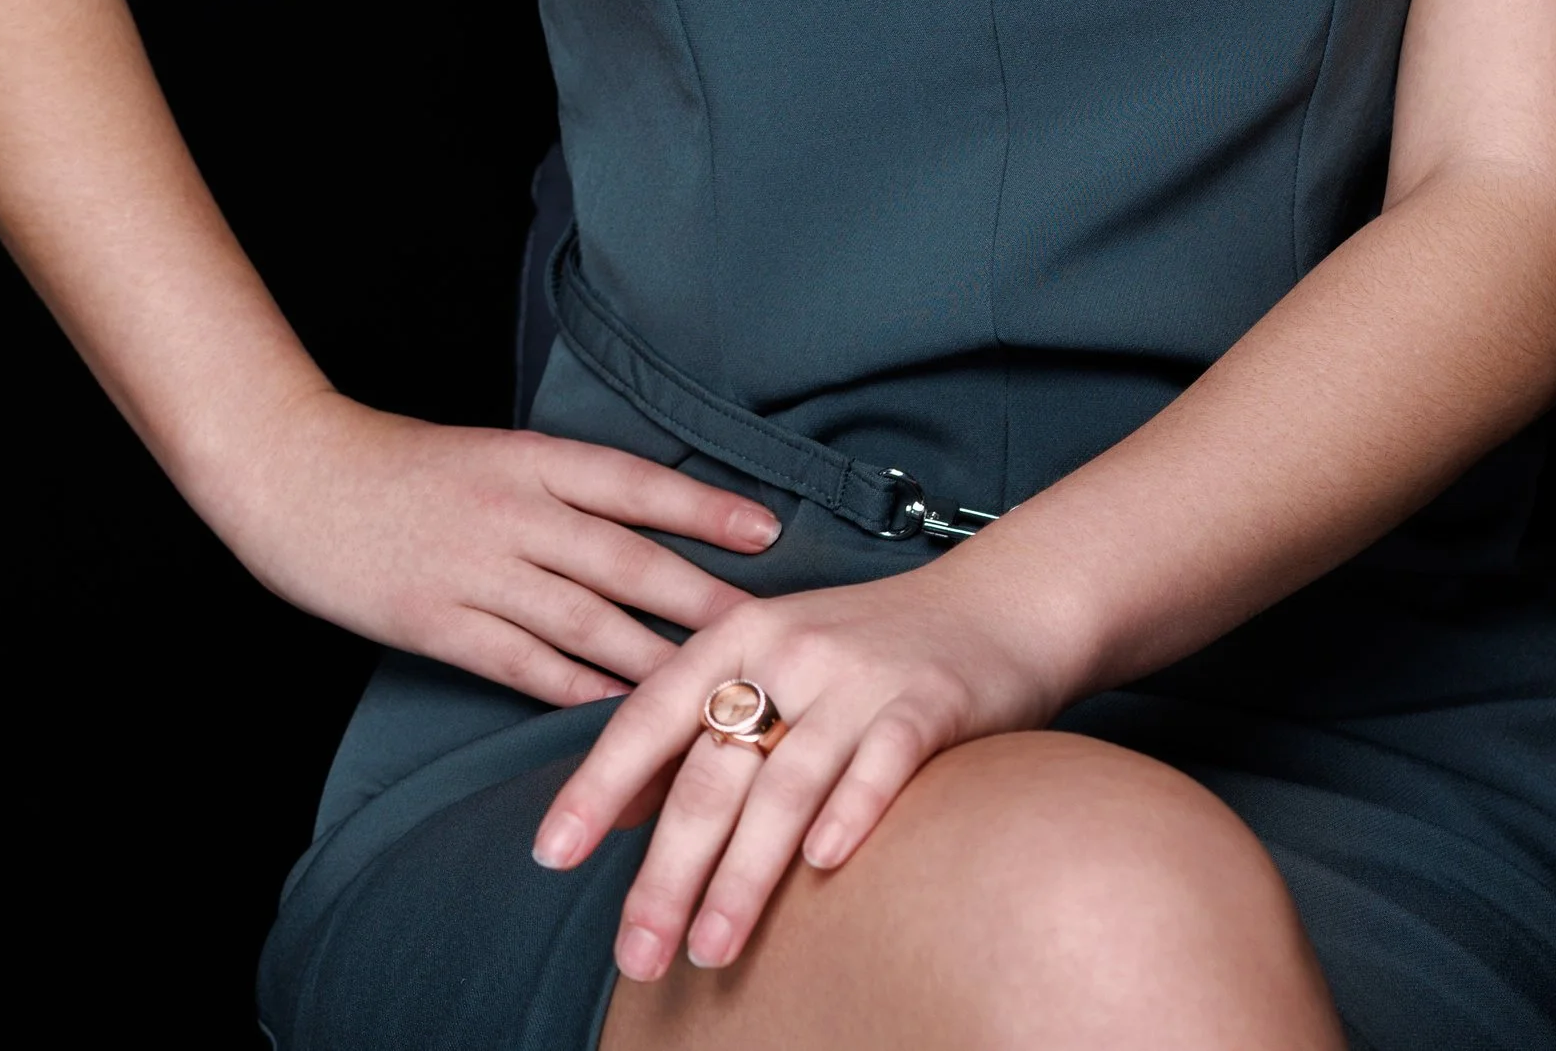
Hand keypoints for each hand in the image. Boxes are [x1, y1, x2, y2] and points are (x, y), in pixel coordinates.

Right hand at [197, 387, 782, 703]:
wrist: (296, 475)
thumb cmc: (397, 463)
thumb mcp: (489, 452)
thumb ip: (556, 484)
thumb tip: (638, 518)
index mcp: (530, 458)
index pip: (635, 483)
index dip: (704, 508)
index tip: (767, 532)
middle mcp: (514, 512)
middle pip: (624, 560)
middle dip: (699, 598)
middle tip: (764, 630)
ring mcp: (475, 570)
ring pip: (583, 621)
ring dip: (651, 658)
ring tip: (711, 689)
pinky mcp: (437, 623)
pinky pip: (521, 665)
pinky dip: (573, 691)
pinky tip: (616, 714)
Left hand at [530, 555, 1078, 979]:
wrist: (1003, 602)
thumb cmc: (870, 647)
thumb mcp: (772, 660)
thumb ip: (695, 723)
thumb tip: (612, 809)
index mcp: (742, 633)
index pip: (650, 714)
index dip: (598, 786)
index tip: (552, 855)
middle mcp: (794, 648)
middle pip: (713, 772)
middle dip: (666, 872)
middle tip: (636, 955)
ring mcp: (864, 676)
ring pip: (787, 784)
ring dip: (743, 876)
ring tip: (709, 950)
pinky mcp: (931, 702)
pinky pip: (883, 764)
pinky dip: (852, 813)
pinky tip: (823, 867)